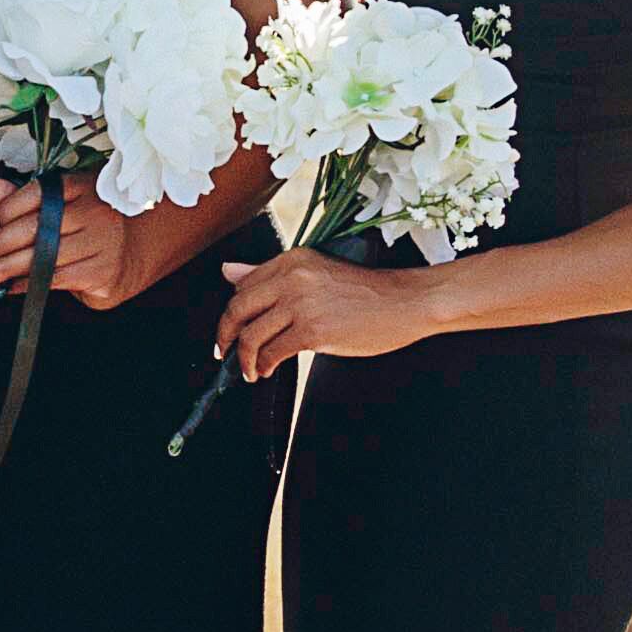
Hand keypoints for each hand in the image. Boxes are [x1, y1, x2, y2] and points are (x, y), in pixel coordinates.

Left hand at [0, 169, 156, 310]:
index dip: (4, 212)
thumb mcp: (54, 205)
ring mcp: (102, 241)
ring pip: (42, 257)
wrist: (135, 250)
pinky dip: (28, 284)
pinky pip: (56, 279)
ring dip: (4, 269)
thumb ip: (14, 198)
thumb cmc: (84, 225)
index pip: (35, 195)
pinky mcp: (104, 270)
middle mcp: (92, 211)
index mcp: (78, 187)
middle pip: (35, 228)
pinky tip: (9, 286)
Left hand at [211, 244, 446, 379]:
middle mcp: (292, 278)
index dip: (232, 312)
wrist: (408, 302)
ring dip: (244, 358)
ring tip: (249, 370)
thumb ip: (272, 275)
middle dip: (225, 335)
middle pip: (237, 309)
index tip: (229, 328)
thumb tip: (228, 271)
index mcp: (292, 260)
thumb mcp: (317, 272)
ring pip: (251, 335)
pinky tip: (267, 371)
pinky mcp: (313, 331)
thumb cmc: (367, 291)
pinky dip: (264, 365)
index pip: (243, 286)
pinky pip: (273, 352)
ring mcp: (302, 305)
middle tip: (223, 352)